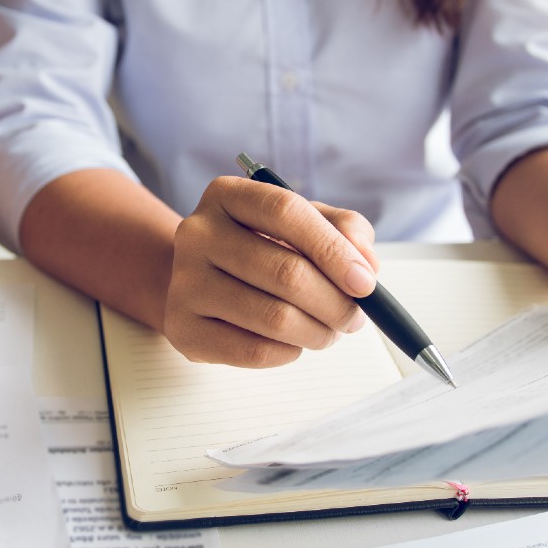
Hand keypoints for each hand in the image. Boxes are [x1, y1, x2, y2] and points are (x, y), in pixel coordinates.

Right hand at [164, 176, 377, 366]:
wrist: (199, 284)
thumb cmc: (259, 250)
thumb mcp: (301, 224)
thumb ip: (342, 229)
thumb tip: (365, 263)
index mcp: (226, 195)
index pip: (286, 211)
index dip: (333, 249)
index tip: (365, 282)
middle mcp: (197, 233)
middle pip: (286, 271)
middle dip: (335, 303)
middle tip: (355, 318)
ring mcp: (185, 281)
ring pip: (274, 317)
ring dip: (318, 332)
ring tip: (328, 331)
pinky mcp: (182, 326)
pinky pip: (254, 350)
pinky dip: (289, 352)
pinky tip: (293, 343)